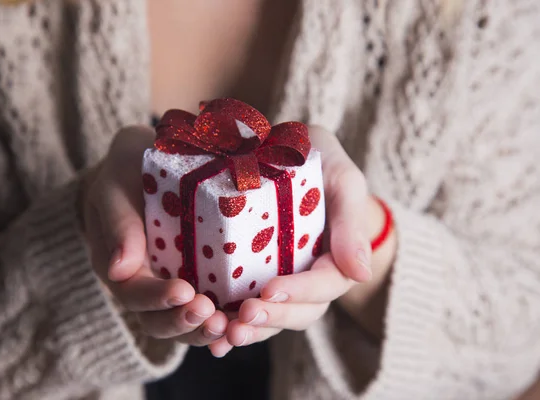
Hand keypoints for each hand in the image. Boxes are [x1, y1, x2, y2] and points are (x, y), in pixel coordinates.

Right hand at [79, 126, 227, 347]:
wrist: (149, 162)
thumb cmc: (129, 169)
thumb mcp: (116, 185)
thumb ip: (118, 223)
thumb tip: (119, 270)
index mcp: (119, 264)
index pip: (132, 293)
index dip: (156, 299)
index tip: (184, 291)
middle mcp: (144, 282)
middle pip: (156, 320)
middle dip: (183, 322)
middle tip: (212, 316)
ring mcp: (171, 284)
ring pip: (183, 322)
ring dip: (204, 330)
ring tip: (230, 326)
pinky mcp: (200, 279)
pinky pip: (210, 309)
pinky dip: (224, 322)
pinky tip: (243, 324)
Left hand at [212, 125, 392, 355]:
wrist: (286, 154)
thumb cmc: (318, 160)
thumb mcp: (341, 179)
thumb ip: (351, 219)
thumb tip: (361, 273)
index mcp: (336, 256)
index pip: (326, 282)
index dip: (301, 290)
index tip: (270, 289)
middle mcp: (310, 276)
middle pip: (300, 311)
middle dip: (274, 318)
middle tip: (244, 316)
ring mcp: (282, 280)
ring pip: (274, 319)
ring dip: (252, 332)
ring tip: (224, 336)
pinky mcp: (255, 280)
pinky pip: (248, 312)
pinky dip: (232, 328)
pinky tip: (212, 338)